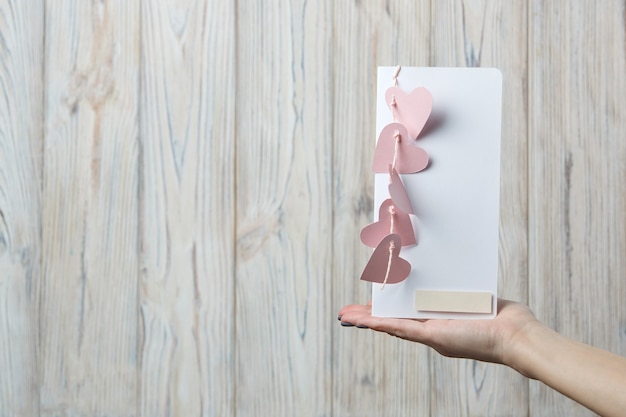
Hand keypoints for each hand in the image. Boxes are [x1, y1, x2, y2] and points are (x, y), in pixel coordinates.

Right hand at [338, 299, 540, 366]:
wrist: (514, 334)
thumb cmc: (501, 317)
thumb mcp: (471, 295)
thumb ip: (456, 287)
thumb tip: (451, 266)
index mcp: (438, 319)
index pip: (405, 311)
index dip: (385, 307)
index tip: (371, 300)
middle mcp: (430, 328)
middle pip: (391, 319)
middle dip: (368, 316)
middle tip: (348, 312)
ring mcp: (429, 333)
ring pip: (389, 326)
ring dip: (366, 321)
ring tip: (346, 316)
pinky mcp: (431, 335)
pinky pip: (398, 328)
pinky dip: (378, 324)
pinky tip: (362, 321)